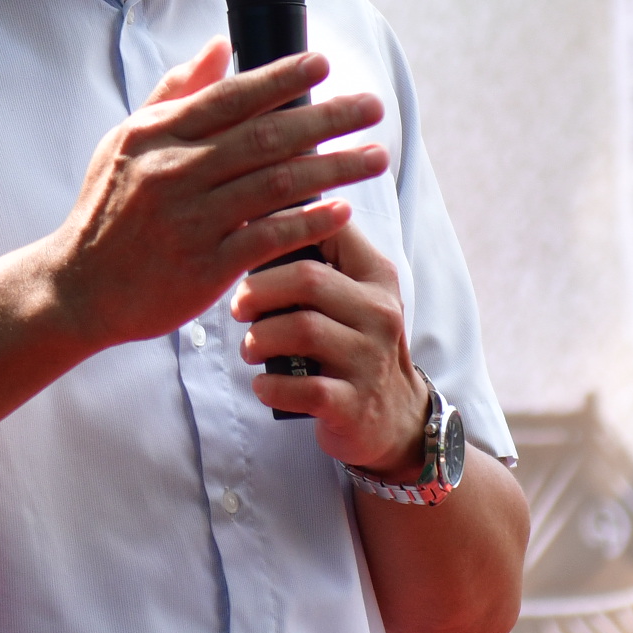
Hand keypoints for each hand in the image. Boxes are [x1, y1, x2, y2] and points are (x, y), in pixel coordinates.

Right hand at [39, 40, 390, 354]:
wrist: (76, 288)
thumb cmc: (107, 210)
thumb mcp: (126, 141)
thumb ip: (175, 93)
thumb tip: (220, 47)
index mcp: (157, 136)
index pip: (230, 97)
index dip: (281, 78)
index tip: (324, 64)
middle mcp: (174, 172)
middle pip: (265, 136)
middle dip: (326, 118)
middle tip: (372, 106)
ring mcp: (190, 220)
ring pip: (275, 185)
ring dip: (333, 168)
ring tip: (375, 156)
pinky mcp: (203, 266)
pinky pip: (267, 237)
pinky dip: (308, 222)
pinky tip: (343, 211)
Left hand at [235, 212, 428, 473]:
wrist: (394, 418)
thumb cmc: (355, 344)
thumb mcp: (356, 296)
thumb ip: (322, 258)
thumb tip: (261, 214)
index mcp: (376, 277)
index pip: (331, 228)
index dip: (279, 226)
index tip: (245, 238)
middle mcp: (379, 313)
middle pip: (307, 279)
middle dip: (258, 289)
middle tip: (238, 306)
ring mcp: (369, 361)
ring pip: (302, 329)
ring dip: (258, 337)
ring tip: (249, 347)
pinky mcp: (353, 405)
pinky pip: (303, 388)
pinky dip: (271, 385)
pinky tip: (262, 383)